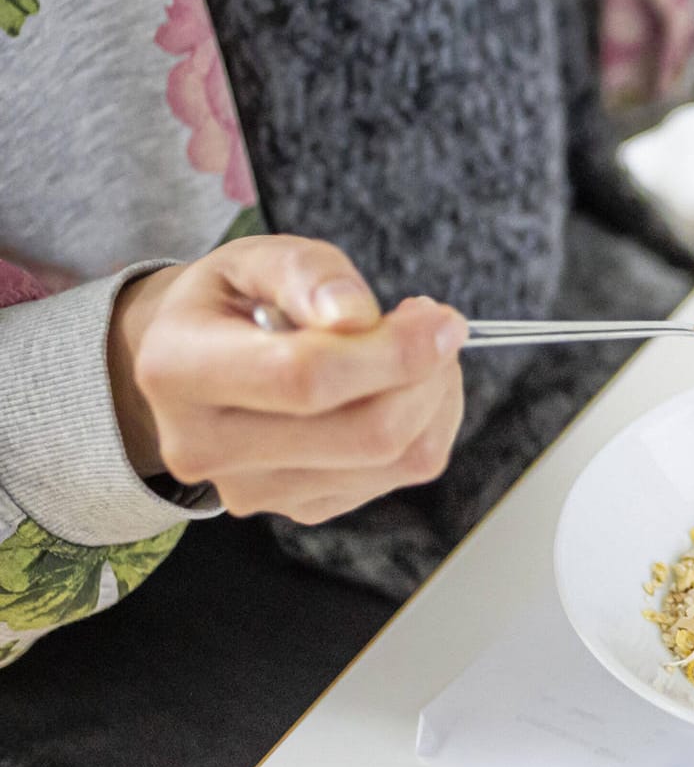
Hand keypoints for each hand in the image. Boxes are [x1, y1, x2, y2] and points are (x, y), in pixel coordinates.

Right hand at [107, 236, 467, 523]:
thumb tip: (355, 315)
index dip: (393, 350)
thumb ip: (307, 273)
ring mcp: (253, 490)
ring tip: (414, 349)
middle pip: (366, 433)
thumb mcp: (254, 258)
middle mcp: (206, 447)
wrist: (192, 361)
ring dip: (434, 396)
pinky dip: (427, 423)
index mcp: (180, 369)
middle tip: (436, 326)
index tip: (440, 317)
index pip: (305, 379)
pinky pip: (401, 474)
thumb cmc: (232, 302)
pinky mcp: (301, 508)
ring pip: (397, 459)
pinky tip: (400, 386)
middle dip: (427, 374)